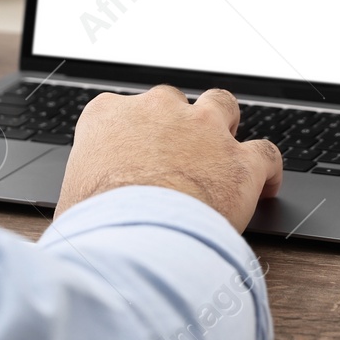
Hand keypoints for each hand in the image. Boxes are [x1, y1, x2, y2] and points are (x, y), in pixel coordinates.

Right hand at [55, 85, 283, 233]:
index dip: (130, 133)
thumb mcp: (70, 201)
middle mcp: (157, 111)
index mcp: (108, 116)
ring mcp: (203, 130)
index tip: (133, 151)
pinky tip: (268, 184)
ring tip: (225, 148)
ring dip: (224, 124)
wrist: (133, 238)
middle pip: (171, 101)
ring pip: (222, 107)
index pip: (118, 110)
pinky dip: (268, 168)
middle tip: (176, 153)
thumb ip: (83, 193)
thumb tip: (82, 219)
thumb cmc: (94, 224)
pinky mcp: (240, 161)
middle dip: (175, 123)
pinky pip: (265, 153)